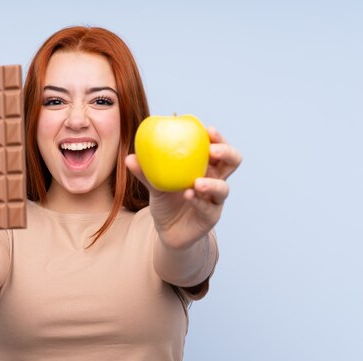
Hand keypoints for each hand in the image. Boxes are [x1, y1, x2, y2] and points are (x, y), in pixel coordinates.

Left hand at [126, 126, 241, 248]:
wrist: (168, 230)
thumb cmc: (165, 200)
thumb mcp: (154, 184)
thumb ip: (145, 172)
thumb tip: (129, 158)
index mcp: (205, 165)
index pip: (217, 146)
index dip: (217, 137)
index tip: (207, 129)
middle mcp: (215, 180)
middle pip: (233, 162)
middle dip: (226, 152)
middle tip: (213, 150)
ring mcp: (215, 199)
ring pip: (223, 188)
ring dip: (212, 183)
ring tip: (197, 182)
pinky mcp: (210, 216)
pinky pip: (207, 208)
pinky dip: (198, 201)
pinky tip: (188, 195)